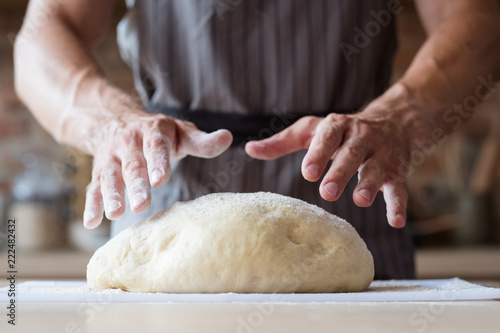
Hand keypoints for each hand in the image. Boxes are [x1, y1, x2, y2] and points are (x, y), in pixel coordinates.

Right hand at [83, 112, 231, 228]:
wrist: (117, 122)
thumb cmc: (160, 134)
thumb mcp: (181, 132)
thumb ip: (202, 141)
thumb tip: (228, 137)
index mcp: (152, 132)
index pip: (156, 147)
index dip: (158, 162)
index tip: (161, 178)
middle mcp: (129, 143)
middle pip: (133, 165)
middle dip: (136, 185)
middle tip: (143, 204)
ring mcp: (112, 158)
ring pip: (110, 177)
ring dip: (111, 195)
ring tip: (116, 213)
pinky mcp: (99, 172)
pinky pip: (93, 188)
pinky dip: (91, 205)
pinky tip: (91, 222)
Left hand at [245, 110, 409, 227]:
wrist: (394, 122)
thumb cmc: (341, 131)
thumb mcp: (312, 130)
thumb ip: (282, 142)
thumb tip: (249, 149)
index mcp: (338, 126)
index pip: (328, 136)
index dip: (319, 153)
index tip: (307, 171)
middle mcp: (361, 137)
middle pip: (351, 153)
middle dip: (340, 172)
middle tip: (327, 192)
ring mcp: (381, 154)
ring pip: (376, 169)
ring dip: (369, 185)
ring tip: (359, 201)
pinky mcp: (397, 171)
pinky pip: (399, 187)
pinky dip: (398, 204)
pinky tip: (395, 221)